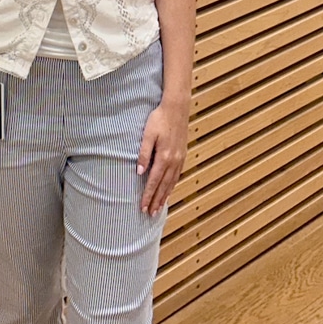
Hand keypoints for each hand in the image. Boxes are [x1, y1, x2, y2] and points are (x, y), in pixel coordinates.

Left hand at [137, 99, 188, 215]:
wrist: (176, 109)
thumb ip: (143, 153)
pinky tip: (169, 190)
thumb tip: (139, 172)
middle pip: (163, 186)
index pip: (154, 181)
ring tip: (159, 207)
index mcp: (163, 157)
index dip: (148, 195)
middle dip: (156, 201)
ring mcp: (179, 159)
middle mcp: (173, 162)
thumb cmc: (159, 119)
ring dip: (165, 196)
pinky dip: (172, 186)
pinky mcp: (182, 155)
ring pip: (171, 183)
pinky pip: (177, 176)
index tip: (143, 207)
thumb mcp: (147, 134)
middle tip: (150, 214)